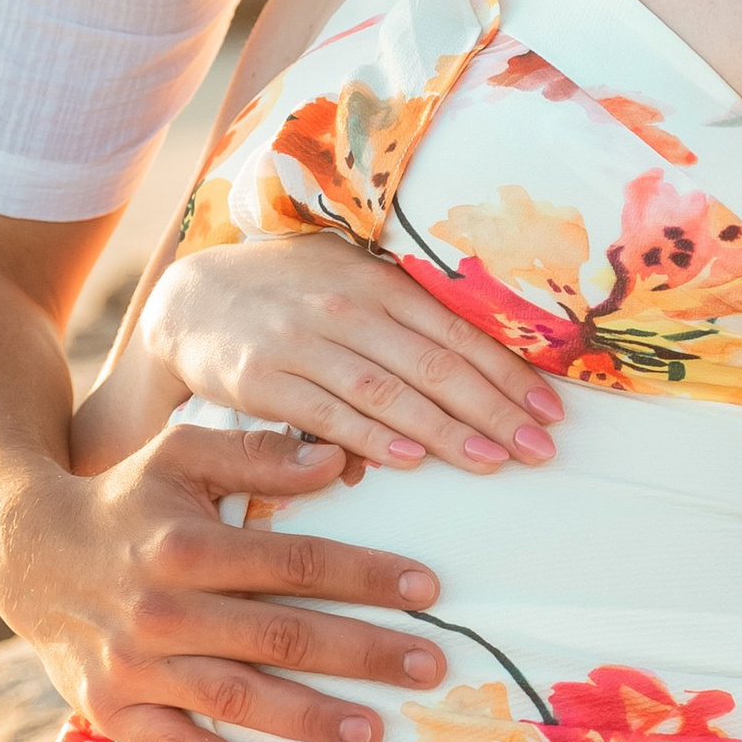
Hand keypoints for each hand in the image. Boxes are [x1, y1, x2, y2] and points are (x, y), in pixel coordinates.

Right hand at [0, 417, 456, 741]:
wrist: (27, 552)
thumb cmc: (123, 499)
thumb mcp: (181, 454)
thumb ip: (257, 452)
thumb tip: (337, 459)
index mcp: (185, 543)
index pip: (293, 561)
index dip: (364, 575)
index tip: (427, 589)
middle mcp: (161, 609)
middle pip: (279, 635)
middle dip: (362, 653)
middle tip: (429, 667)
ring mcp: (134, 666)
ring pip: (236, 697)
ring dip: (309, 717)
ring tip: (373, 731)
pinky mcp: (110, 710)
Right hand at [132, 234, 560, 479]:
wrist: (191, 299)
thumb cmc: (290, 294)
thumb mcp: (350, 279)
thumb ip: (408, 314)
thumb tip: (482, 359)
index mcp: (377, 283)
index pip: (457, 331)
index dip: (508, 373)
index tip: (550, 411)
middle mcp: (345, 305)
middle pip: (433, 362)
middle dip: (492, 409)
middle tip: (538, 447)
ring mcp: (303, 341)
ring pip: (386, 390)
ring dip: (444, 430)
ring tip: (493, 461)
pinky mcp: (262, 377)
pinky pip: (324, 412)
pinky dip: (369, 438)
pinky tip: (409, 461)